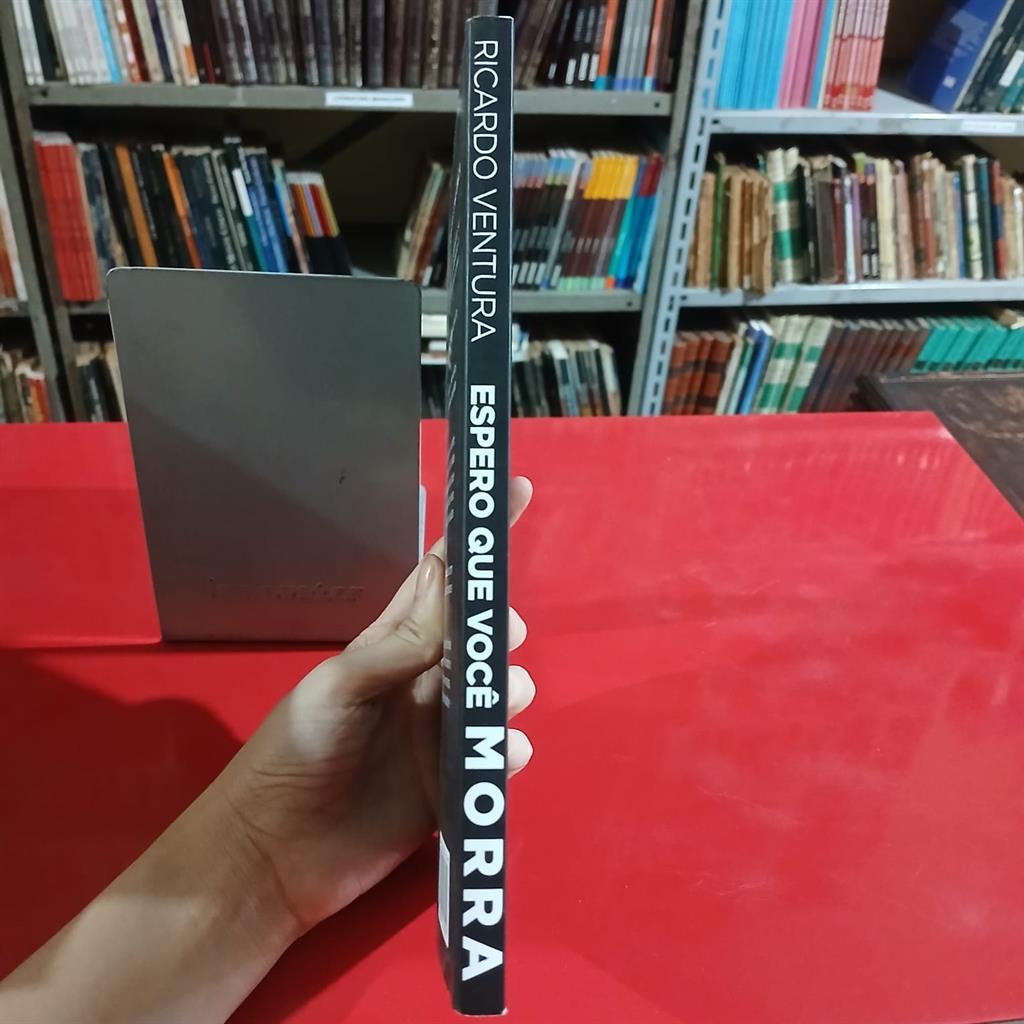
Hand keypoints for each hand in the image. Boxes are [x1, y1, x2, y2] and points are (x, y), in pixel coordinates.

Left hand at [217, 477, 534, 937]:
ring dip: (508, 691)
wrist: (273, 856)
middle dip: (497, 628)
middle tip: (501, 635)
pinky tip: (502, 755)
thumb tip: (451, 582)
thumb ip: (399, 645)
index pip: (439, 580)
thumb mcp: (340, 688)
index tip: (518, 492)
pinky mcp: (448, 785)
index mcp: (388, 646)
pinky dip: (506, 752)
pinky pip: (492, 759)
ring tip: (500, 700)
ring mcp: (435, 735)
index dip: (475, 542)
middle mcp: (419, 682)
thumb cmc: (294, 755)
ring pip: (493, 696)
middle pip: (477, 639)